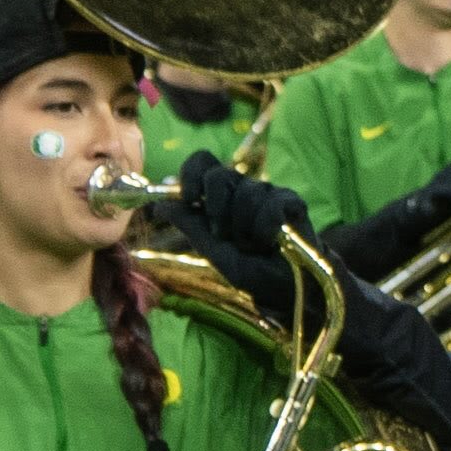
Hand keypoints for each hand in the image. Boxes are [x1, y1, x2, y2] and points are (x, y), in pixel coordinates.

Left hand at [167, 155, 312, 259]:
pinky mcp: (291, 201)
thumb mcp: (213, 250)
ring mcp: (268, 192)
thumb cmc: (249, 269)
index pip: (201, 162)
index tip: (191, 199)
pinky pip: (271, 206)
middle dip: (217, 209)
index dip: (192, 174)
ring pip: (247, 194)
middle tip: (225, 235)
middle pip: (219, 174)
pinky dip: (265, 230)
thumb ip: (190, 226)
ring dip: (244, 229)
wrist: (285, 288)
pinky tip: (271, 241)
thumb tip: (159, 206)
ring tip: (254, 246)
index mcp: (220, 195)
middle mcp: (243, 188)